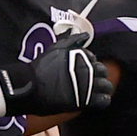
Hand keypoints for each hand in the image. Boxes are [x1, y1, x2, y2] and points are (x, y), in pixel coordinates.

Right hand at [0, 36, 115, 118]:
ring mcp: (87, 86)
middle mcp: (86, 70)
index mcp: (81, 57)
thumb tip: (85, 35)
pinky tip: (94, 100)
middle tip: (88, 80)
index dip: (89, 64)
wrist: (30, 86)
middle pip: (102, 71)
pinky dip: (102, 100)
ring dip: (101, 88)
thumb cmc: (40, 68)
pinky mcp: (84, 101)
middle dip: (98, 75)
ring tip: (92, 91)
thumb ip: (71, 41)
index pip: (94, 59)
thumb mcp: (55, 49)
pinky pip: (103, 101)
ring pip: (106, 86)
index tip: (80, 69)